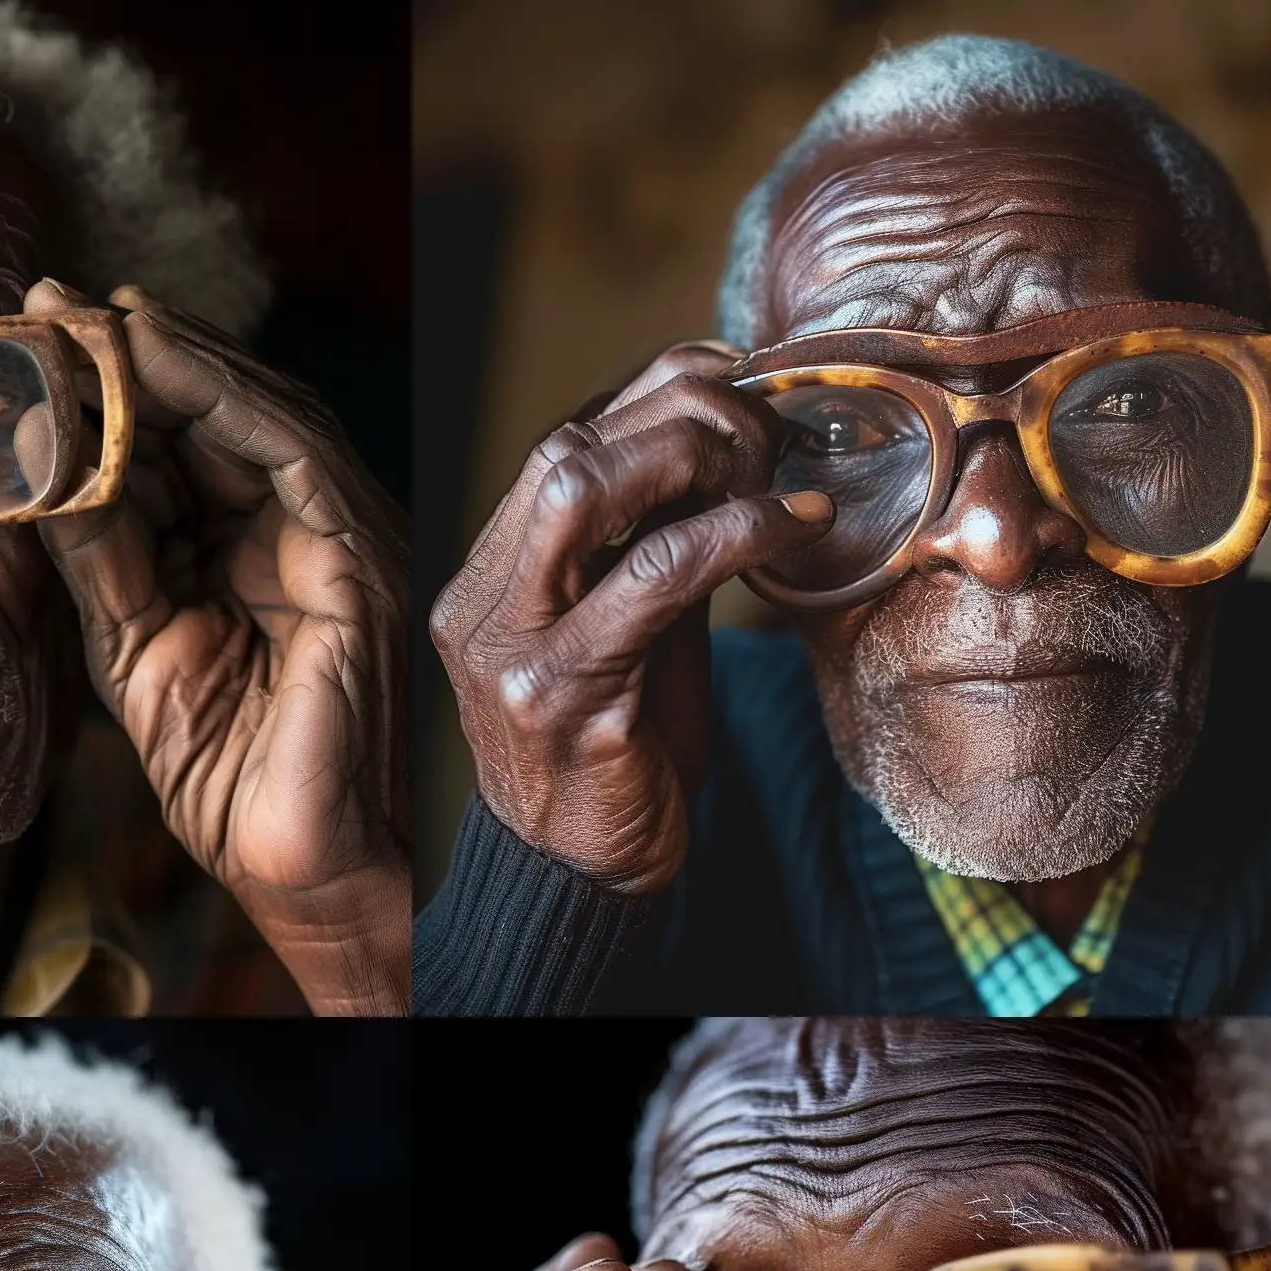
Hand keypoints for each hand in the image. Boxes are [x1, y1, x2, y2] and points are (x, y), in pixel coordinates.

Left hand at [31, 280, 410, 1016]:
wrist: (299, 866)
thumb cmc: (229, 778)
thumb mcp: (134, 645)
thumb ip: (99, 553)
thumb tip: (33, 463)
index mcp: (251, 555)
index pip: (180, 447)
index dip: (104, 390)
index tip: (27, 339)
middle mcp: (299, 533)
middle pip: (213, 412)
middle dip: (123, 353)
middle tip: (37, 304)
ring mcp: (338, 540)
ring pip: (251, 410)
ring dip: (159, 355)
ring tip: (73, 318)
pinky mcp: (357, 559)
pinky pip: (288, 449)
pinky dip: (217, 392)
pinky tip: (145, 354)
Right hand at [430, 343, 830, 894]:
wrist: (585, 886)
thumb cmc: (622, 762)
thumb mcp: (632, 635)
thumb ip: (653, 550)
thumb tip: (734, 450)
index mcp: (488, 584)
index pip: (560, 443)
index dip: (655, 391)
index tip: (740, 384)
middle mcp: (481, 608)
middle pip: (563, 449)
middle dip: (678, 413)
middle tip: (768, 430)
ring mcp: (509, 652)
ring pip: (579, 487)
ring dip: (692, 454)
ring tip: (770, 467)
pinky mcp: (560, 698)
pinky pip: (649, 579)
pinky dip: (730, 534)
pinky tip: (789, 526)